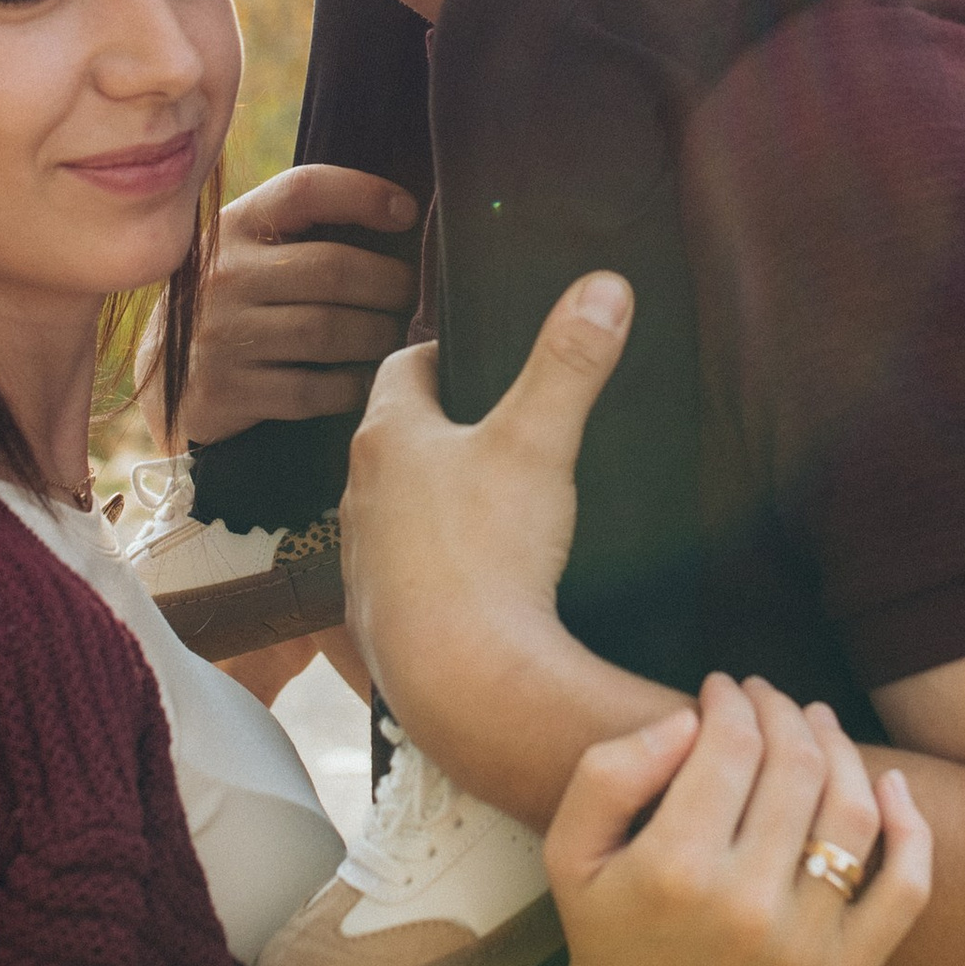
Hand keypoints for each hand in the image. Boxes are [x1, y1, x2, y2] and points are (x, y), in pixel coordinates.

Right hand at [175, 165, 420, 447]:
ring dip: (377, 336)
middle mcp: (222, 275)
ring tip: (390, 336)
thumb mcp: (248, 252)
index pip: (304, 190)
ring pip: (329, 331)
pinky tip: (361, 380)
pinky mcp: (226, 391)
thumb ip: (302, 230)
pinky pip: (313, 390)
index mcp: (232, 227)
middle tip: (409, 295)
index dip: (364, 194)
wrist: (163, 378)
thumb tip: (402, 214)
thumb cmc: (234, 304)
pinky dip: (351, 386)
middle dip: (390, 284)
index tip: (408, 212)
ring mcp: (219, 334)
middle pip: (334, 269)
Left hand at [344, 269, 628, 715]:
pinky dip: (437, 561)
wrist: (461, 679)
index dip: (446, 354)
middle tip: (502, 422)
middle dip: (446, 425)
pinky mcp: (378, 614)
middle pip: (400, 436)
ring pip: (398, 505)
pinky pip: (405, 569)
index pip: (406, 367)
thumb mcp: (540, 440)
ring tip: (495, 499)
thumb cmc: (489, 553)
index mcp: (389, 435)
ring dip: (436, 496)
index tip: (483, 355)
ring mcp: (364, 557)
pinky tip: (481, 574)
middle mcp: (360, 491)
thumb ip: (570, 362)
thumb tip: (604, 286)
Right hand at [545, 677, 930, 965]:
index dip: (732, 702)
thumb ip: (611, 770)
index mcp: (676, 870)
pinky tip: (892, 784)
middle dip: (783, 712)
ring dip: (841, 749)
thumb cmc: (608, 933)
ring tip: (816, 723)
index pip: (731, 746)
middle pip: (796, 768)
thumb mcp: (570, 849)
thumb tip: (689, 719)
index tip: (722, 689)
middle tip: (766, 696)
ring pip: (852, 813)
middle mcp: (747, 907)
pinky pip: (905, 890)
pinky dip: (911, 829)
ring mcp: (806, 944)